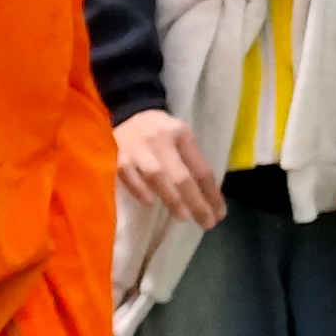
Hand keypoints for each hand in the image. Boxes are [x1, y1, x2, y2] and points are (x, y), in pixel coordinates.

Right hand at [115, 108, 223, 230]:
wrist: (128, 113)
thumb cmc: (160, 131)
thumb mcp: (180, 136)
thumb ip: (191, 161)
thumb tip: (207, 196)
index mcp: (181, 133)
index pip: (200, 168)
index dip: (212, 193)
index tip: (219, 213)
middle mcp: (160, 139)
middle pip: (181, 176)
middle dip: (196, 202)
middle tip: (207, 223)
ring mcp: (137, 147)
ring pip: (156, 176)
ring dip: (172, 199)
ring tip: (185, 217)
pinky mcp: (116, 155)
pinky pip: (128, 174)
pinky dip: (139, 189)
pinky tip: (149, 202)